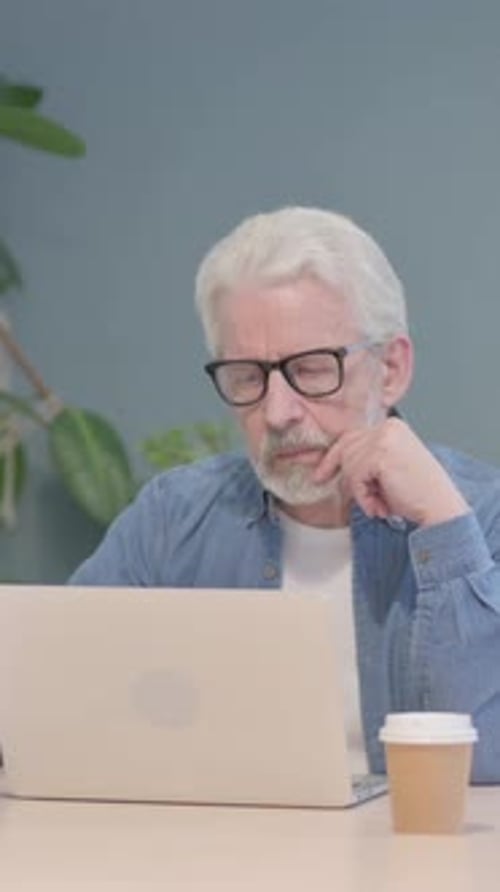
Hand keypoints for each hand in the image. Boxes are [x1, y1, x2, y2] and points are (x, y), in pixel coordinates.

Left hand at [313, 417, 468, 526]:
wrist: (440, 508)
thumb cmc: (418, 495)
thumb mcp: (388, 469)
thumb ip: (367, 459)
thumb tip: (334, 464)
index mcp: (393, 427)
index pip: (352, 436)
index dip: (334, 456)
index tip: (320, 472)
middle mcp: (389, 428)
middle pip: (346, 447)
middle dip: (341, 473)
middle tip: (331, 486)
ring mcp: (385, 440)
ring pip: (349, 465)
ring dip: (360, 491)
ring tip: (379, 504)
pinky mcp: (381, 456)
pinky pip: (355, 478)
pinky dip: (364, 497)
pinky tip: (381, 506)